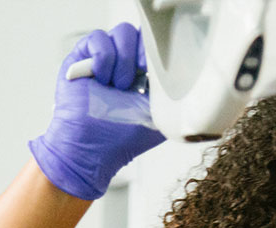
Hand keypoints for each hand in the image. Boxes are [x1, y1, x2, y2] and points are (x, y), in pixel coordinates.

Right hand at [28, 23, 164, 199]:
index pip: (158, 45)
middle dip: (144, 54)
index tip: (159, 73)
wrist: (92, 148)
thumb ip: (174, 98)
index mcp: (145, 74)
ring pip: (122, 32)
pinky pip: (97, 38)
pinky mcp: (82, 57)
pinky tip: (102, 79)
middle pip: (142, 34)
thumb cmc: (123, 138)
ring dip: (124, 59)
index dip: (161, 52)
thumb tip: (193, 81)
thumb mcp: (160, 117)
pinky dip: (103, 57)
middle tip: (141, 78)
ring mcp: (104, 58)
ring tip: (119, 86)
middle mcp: (125, 63)